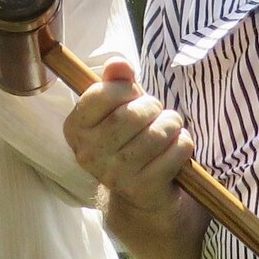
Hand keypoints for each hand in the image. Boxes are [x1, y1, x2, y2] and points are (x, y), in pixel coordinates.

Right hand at [63, 59, 193, 213]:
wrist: (139, 194)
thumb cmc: (129, 138)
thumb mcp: (118, 107)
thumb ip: (116, 81)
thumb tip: (119, 64)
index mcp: (75, 129)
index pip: (100, 94)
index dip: (125, 88)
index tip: (132, 95)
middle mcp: (88, 154)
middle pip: (132, 115)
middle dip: (153, 107)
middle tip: (156, 113)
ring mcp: (114, 174)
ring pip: (157, 133)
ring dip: (172, 124)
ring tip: (169, 127)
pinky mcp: (142, 188)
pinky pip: (176, 152)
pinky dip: (183, 144)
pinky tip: (175, 147)